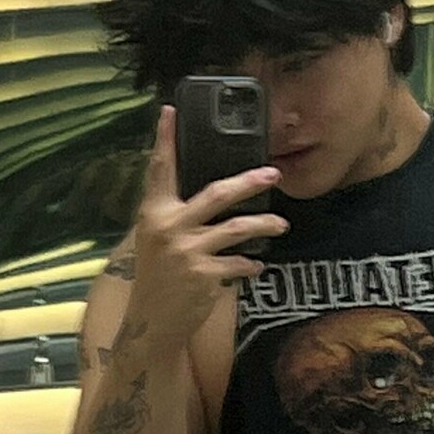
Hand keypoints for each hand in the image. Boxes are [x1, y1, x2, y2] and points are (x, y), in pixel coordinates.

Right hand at [131, 105, 288, 351]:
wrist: (152, 323)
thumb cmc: (156, 279)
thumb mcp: (155, 240)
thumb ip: (175, 215)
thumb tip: (208, 195)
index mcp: (154, 213)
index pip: (160, 170)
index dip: (165, 139)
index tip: (170, 110)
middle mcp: (169, 227)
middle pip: (217, 194)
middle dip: (249, 182)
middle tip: (272, 174)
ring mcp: (188, 252)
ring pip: (237, 229)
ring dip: (264, 226)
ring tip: (282, 226)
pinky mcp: (204, 276)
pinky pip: (238, 265)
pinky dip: (250, 266)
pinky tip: (257, 266)